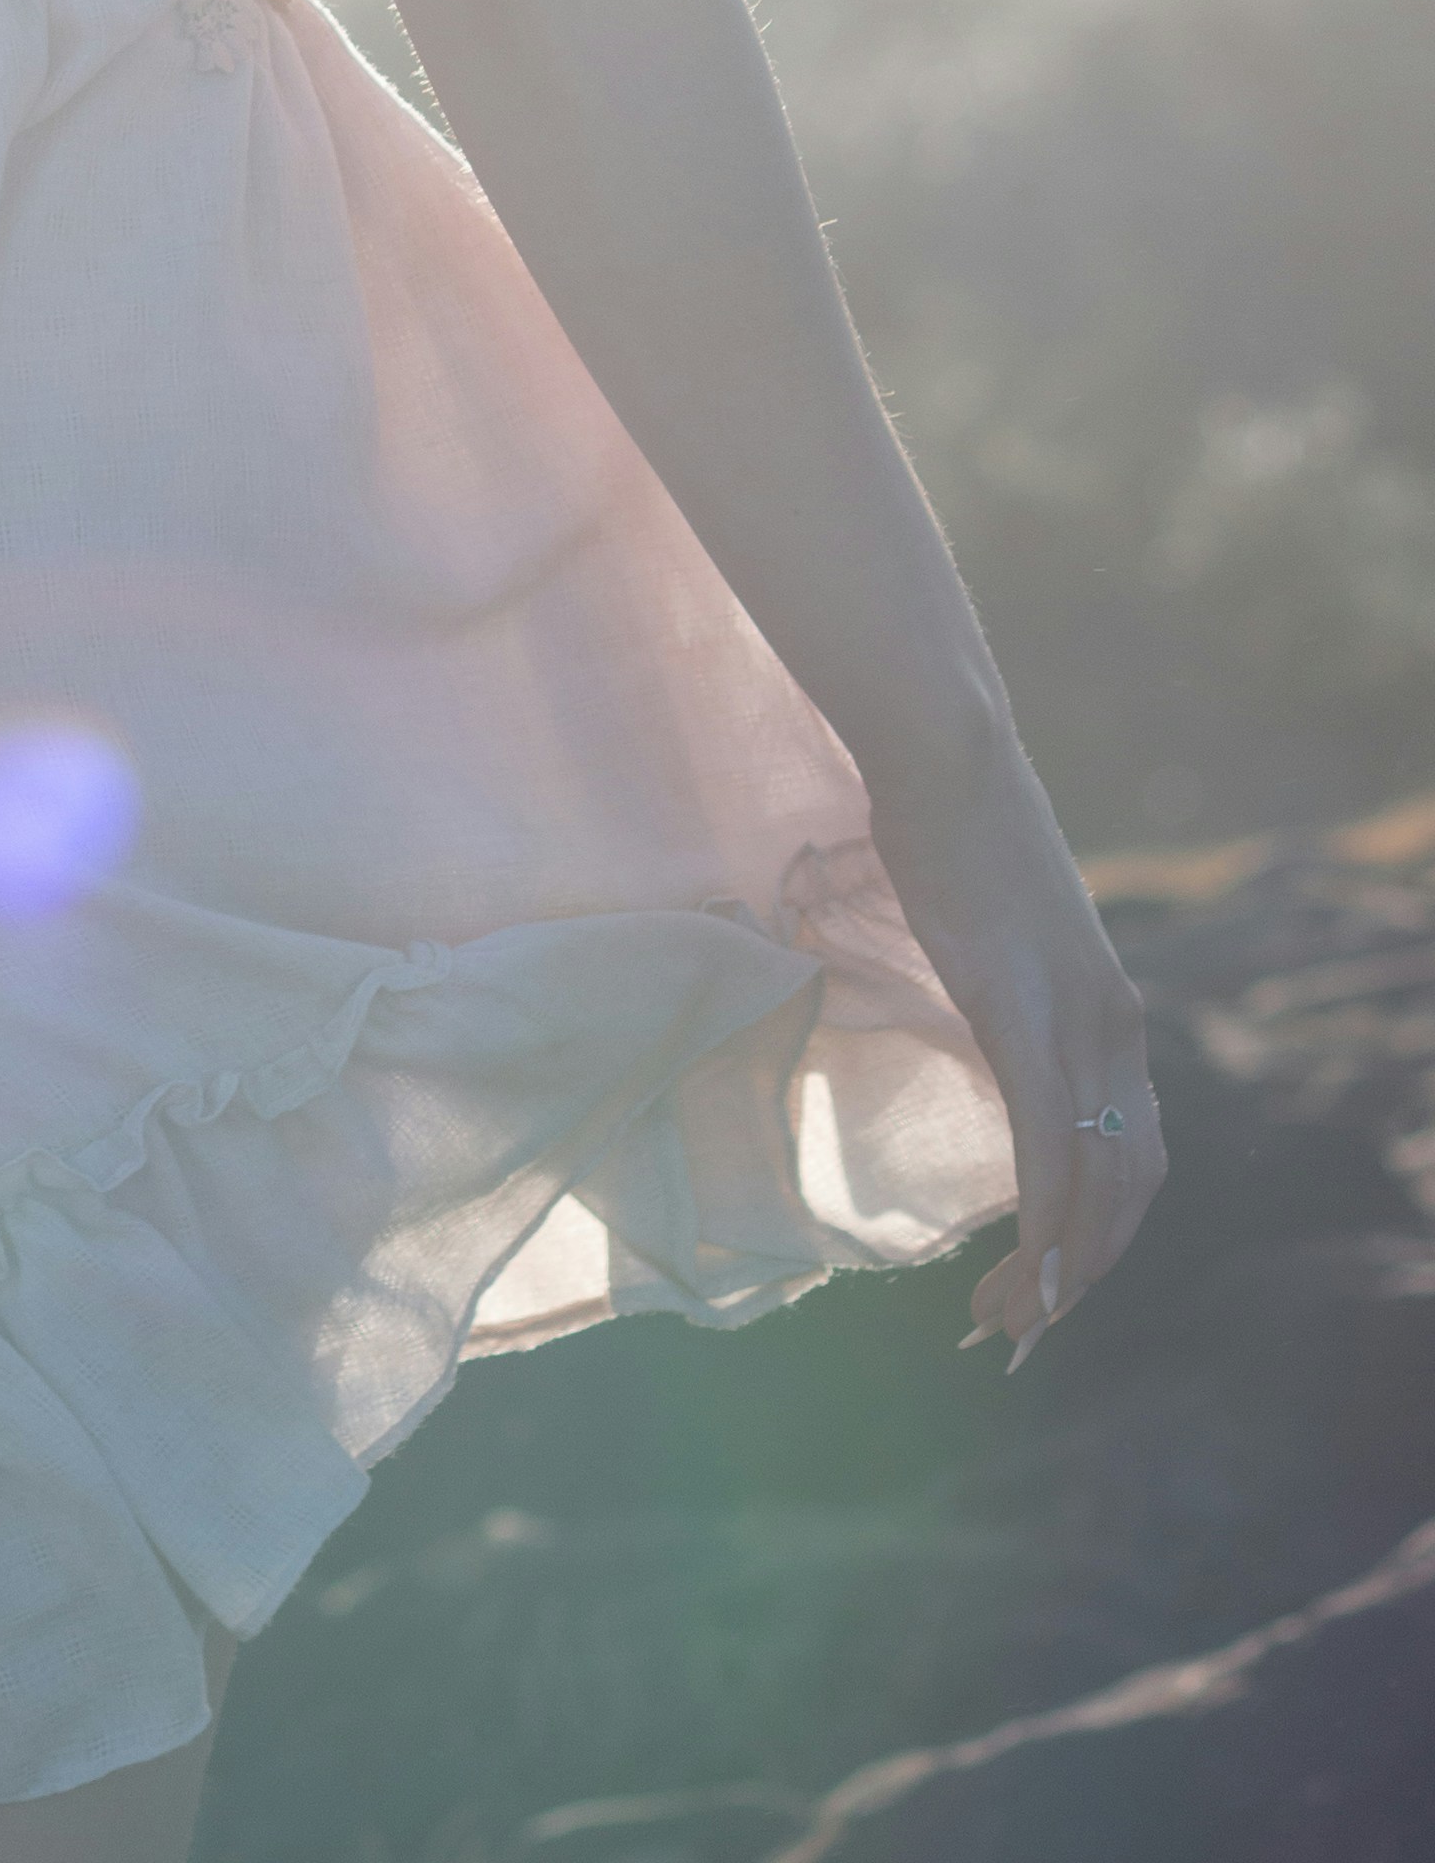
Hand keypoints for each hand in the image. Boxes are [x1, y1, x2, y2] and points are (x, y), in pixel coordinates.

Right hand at [862, 719, 1163, 1368]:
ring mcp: (1072, 1018)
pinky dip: (1043, 1221)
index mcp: (1110, 1008)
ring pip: (1094, 1183)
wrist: (943, 749)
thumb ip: (1010, 983)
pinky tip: (1024, 1270)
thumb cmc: (950, 820)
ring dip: (1059, 1267)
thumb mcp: (1002, 927)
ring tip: (1008, 1319)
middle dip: (1082, 1273)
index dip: (1099, 1232)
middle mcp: (1113, 1024)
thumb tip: (979, 1012)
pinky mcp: (1021, 1009)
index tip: (1048, 1285)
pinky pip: (1047, 1144)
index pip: (1135, 1154)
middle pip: (1127, 1187)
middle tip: (1020, 1328)